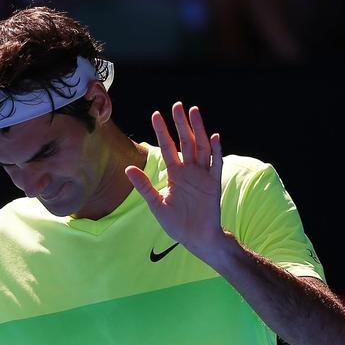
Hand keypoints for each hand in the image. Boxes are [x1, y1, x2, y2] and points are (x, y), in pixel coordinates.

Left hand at [125, 101, 223, 255]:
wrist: (196, 238)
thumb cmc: (176, 223)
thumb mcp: (156, 204)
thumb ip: (144, 186)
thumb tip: (128, 168)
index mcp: (175, 174)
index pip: (167, 148)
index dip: (162, 131)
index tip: (156, 115)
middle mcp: (189, 171)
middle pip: (186, 142)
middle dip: (181, 124)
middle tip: (177, 105)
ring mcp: (202, 176)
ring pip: (201, 147)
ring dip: (199, 130)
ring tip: (195, 112)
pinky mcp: (214, 184)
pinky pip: (215, 165)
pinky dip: (216, 151)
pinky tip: (214, 137)